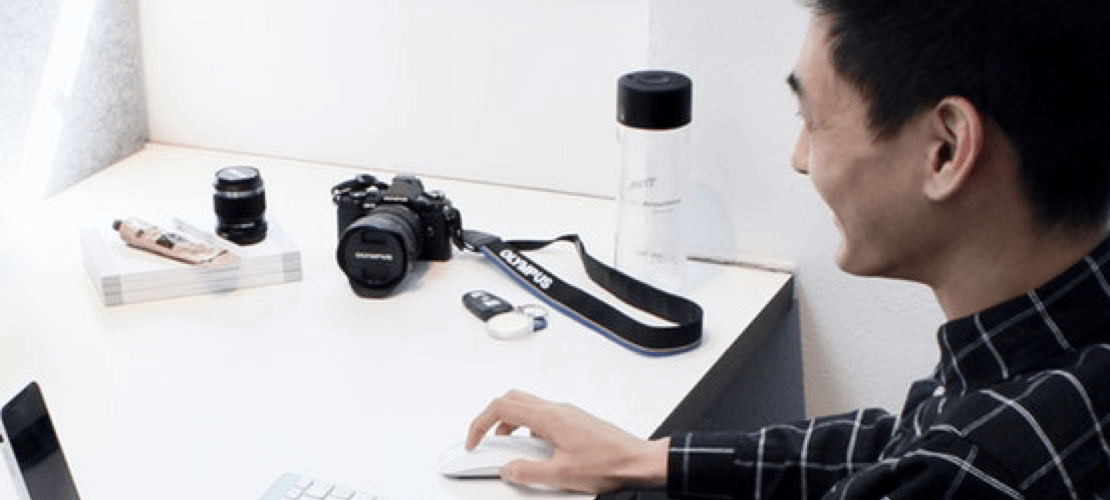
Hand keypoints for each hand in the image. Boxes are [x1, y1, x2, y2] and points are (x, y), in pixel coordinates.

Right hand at [466, 390, 669, 493]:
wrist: (638, 461)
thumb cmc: (608, 464)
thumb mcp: (561, 475)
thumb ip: (528, 472)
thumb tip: (508, 469)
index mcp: (549, 417)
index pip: (502, 407)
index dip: (480, 423)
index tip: (474, 442)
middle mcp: (557, 409)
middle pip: (512, 400)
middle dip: (492, 419)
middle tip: (485, 440)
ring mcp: (567, 413)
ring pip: (528, 407)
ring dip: (511, 424)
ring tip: (508, 449)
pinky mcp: (575, 421)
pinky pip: (543, 417)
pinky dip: (528, 429)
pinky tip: (535, 451)